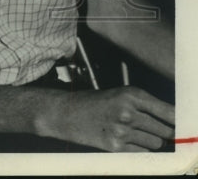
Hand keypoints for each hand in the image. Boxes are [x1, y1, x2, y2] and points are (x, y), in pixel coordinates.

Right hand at [39, 86, 173, 151]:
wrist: (65, 113)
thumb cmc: (96, 103)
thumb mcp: (120, 95)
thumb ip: (147, 106)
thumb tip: (174, 124)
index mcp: (131, 94)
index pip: (170, 112)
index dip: (182, 123)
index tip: (189, 129)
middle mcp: (128, 112)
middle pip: (166, 131)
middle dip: (166, 134)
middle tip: (158, 132)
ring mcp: (122, 130)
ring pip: (156, 144)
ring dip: (151, 142)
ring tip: (134, 134)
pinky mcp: (115, 147)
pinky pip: (143, 154)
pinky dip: (141, 151)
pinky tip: (128, 142)